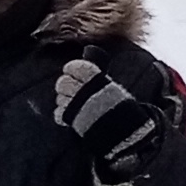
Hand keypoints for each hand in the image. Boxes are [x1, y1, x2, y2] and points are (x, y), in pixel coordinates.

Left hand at [48, 59, 158, 179]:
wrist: (127, 132)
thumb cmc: (121, 109)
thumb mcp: (113, 88)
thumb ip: (98, 75)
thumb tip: (88, 52)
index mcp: (97, 80)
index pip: (75, 67)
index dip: (71, 68)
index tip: (72, 71)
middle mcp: (85, 91)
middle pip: (64, 82)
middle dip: (66, 85)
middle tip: (73, 89)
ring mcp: (77, 106)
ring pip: (60, 97)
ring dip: (65, 99)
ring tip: (75, 103)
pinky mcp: (72, 120)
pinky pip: (58, 113)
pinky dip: (62, 113)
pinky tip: (70, 114)